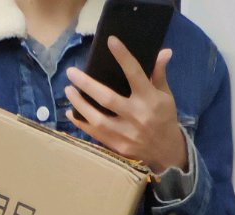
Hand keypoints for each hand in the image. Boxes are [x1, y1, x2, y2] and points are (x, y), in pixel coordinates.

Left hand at [66, 42, 188, 174]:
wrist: (166, 153)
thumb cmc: (164, 119)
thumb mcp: (166, 96)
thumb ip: (159, 74)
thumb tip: (164, 51)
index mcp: (149, 99)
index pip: (135, 74)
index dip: (123, 57)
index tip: (111, 41)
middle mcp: (136, 116)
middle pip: (107, 98)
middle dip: (87, 84)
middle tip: (71, 73)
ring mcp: (125, 133)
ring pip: (97, 118)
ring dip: (79, 104)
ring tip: (68, 90)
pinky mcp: (117, 146)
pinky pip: (95, 133)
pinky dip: (81, 123)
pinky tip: (71, 112)